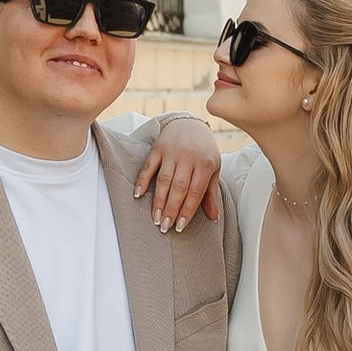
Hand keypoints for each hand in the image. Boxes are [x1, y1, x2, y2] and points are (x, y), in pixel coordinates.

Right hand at [133, 116, 223, 232]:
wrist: (190, 123)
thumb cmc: (204, 150)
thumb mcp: (213, 168)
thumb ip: (210, 193)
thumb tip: (213, 217)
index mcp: (205, 164)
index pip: (195, 192)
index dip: (187, 210)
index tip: (180, 226)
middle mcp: (188, 157)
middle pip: (178, 188)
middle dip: (171, 209)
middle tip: (164, 227)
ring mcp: (172, 152)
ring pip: (163, 180)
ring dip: (158, 201)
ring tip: (155, 218)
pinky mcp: (158, 148)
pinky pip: (148, 167)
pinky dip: (142, 181)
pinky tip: (138, 194)